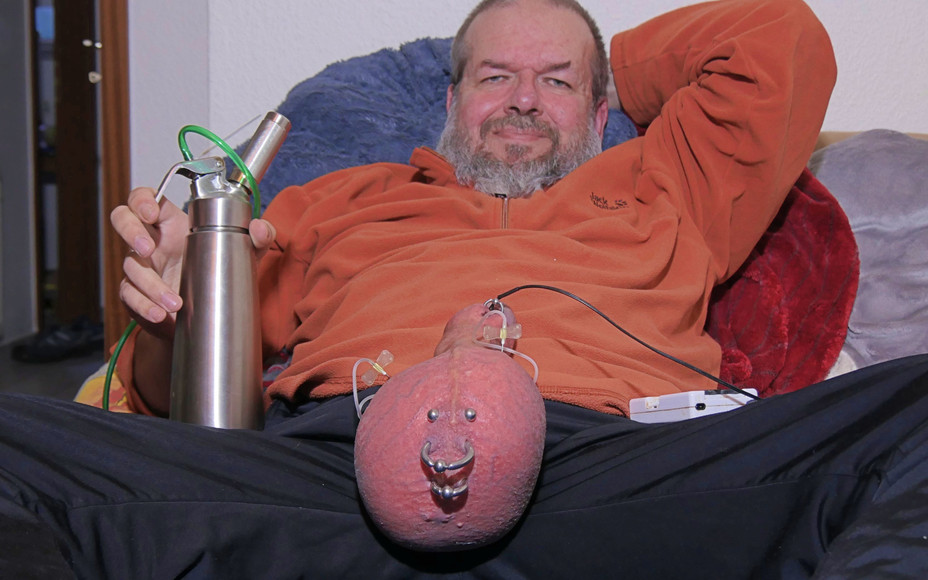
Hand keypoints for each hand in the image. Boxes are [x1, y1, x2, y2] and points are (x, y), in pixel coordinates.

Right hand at [110, 187, 277, 340]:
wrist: (207, 311)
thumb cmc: (217, 269)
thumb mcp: (240, 251)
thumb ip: (255, 238)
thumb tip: (260, 227)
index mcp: (170, 222)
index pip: (144, 198)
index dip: (142, 200)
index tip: (151, 212)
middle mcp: (151, 240)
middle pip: (121, 219)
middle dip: (130, 231)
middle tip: (148, 249)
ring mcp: (140, 266)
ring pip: (130, 266)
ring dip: (151, 284)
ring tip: (175, 301)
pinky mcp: (135, 293)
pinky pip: (130, 296)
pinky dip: (144, 306)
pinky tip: (161, 314)